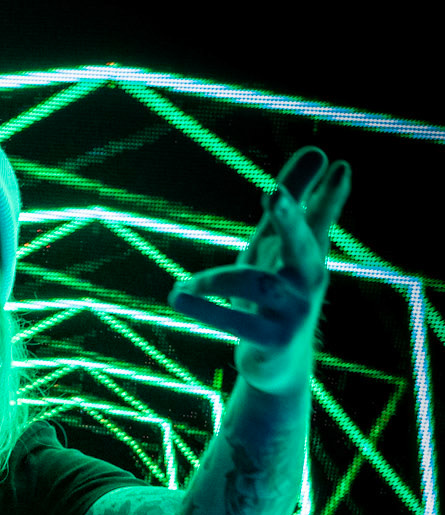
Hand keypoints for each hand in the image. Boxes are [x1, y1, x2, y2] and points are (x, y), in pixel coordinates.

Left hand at [167, 147, 351, 390]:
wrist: (280, 364)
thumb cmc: (277, 294)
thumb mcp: (278, 246)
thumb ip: (294, 203)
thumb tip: (319, 150)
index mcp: (308, 255)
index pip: (319, 219)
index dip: (329, 195)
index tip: (336, 164)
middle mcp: (308, 280)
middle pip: (303, 245)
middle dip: (289, 218)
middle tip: (272, 193)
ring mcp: (294, 312)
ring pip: (255, 282)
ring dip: (214, 280)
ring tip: (183, 286)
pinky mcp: (273, 340)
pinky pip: (237, 321)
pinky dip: (205, 309)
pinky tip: (177, 296)